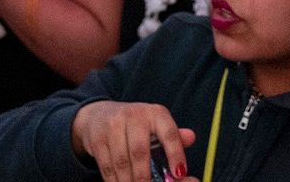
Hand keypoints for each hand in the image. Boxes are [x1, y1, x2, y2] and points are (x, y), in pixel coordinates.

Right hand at [70, 101, 198, 181]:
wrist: (98, 115)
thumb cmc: (134, 125)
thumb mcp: (156, 125)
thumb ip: (174, 136)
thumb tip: (191, 137)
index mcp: (155, 113)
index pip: (169, 133)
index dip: (176, 154)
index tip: (179, 174)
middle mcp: (134, 116)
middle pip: (140, 152)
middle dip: (145, 177)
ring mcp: (113, 126)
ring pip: (122, 162)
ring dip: (129, 181)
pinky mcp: (97, 139)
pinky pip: (107, 166)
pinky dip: (114, 180)